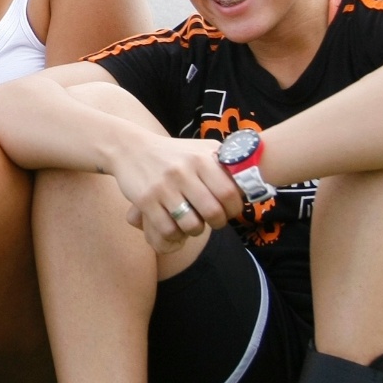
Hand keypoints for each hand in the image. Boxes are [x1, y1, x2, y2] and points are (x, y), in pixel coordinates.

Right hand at [110, 134, 247, 252]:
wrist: (130, 148)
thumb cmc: (173, 153)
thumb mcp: (199, 148)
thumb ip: (224, 160)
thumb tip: (252, 177)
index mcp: (201, 158)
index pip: (229, 192)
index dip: (235, 208)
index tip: (230, 210)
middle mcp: (183, 171)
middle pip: (213, 212)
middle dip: (218, 223)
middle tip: (215, 221)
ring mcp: (163, 186)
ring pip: (191, 225)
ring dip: (196, 230)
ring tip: (194, 224)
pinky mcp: (145, 200)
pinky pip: (167, 229)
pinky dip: (175, 234)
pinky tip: (175, 226)